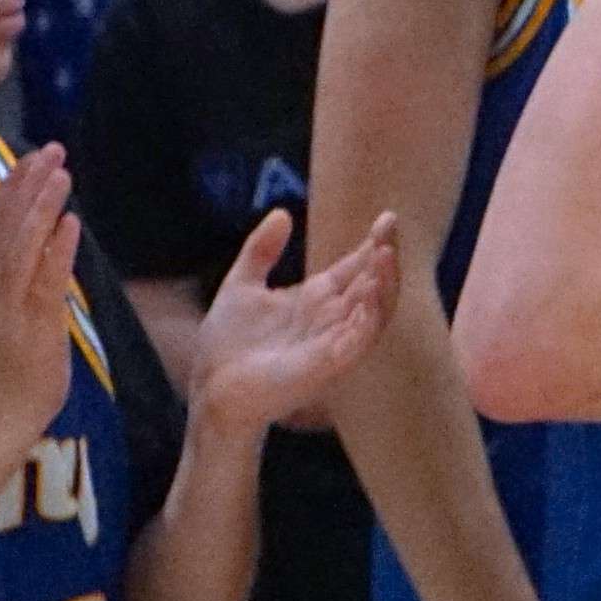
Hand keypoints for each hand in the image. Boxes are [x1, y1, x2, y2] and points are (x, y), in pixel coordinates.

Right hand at [0, 149, 90, 453]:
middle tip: (50, 150)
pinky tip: (71, 223)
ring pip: (21, 246)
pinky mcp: (31, 326)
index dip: (8, 189)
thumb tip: (36, 237)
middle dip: (26, 185)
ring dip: (41, 207)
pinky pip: (43, 282)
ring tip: (62, 174)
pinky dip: (56, 250)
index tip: (28, 158)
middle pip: (3, 226)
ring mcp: (7, 306)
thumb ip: (13, 273)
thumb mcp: (1, 307)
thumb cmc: (5, 362)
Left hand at [190, 207, 401, 445]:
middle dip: (385, 256)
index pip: (355, 268)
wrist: (211, 387)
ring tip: (387, 254)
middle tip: (389, 227)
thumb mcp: (241, 286)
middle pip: (372, 284)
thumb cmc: (226, 347)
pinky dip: (372, 315)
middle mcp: (332, 320)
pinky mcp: (329, 365)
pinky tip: (374, 289)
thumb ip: (261, 251)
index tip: (386, 217)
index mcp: (316, 300)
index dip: (373, 244)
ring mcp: (334, 342)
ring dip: (386, 283)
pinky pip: (361, 339)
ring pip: (376, 311)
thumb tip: (283, 214)